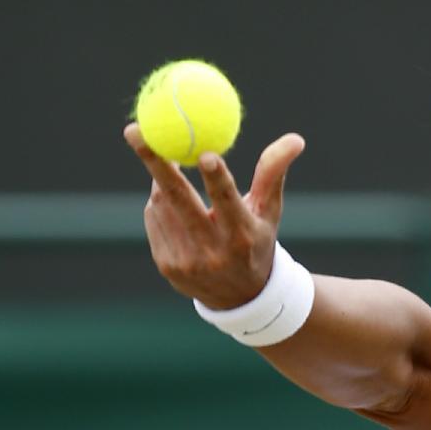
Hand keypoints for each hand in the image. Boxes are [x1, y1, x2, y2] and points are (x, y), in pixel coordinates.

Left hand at [123, 123, 305, 309]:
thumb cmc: (256, 240)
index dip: (216, 177)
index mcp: (242, 234)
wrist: (239, 298)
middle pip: (179, 199)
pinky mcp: (167, 265)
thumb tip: (296, 139)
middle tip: (134, 131)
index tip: (206, 153)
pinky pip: (154, 218)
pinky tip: (174, 206)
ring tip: (174, 174)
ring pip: (162, 204)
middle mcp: (213, 250)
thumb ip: (273, 173)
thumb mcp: (268, 211)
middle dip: (155, 163)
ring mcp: (186, 260)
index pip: (228, 201)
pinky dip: (159, 203)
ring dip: (162, 181)